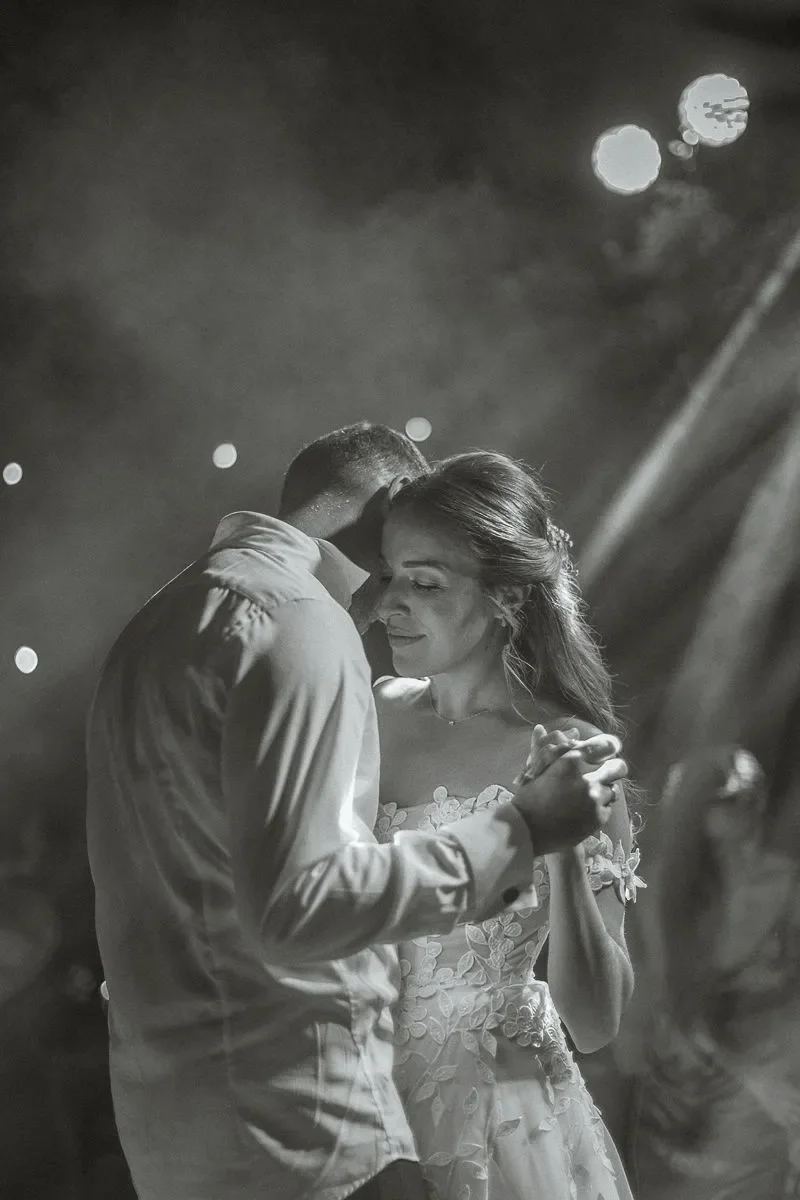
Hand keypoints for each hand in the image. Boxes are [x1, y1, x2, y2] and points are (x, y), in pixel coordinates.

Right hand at [511, 747, 627, 855]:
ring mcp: (594, 800)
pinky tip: (586, 811)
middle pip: (618, 768)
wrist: (527, 830)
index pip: (602, 747)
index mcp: (570, 761)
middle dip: (615, 768)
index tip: (610, 750)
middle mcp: (586, 779)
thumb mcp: (534, 769)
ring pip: (613, 790)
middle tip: (610, 771)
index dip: (608, 747)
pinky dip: (600, 808)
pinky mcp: (598, 818)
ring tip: (591, 796)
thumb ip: (541, 747)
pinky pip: (608, 808)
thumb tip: (540, 727)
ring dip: (604, 791)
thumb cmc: (528, 797)